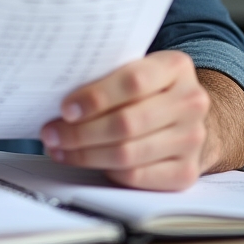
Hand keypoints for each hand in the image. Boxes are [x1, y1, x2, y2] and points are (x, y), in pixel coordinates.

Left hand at [40, 50, 212, 190]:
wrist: (186, 116)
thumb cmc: (149, 89)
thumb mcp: (137, 68)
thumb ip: (109, 74)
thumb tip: (59, 92)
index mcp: (176, 67)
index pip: (133, 82)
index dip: (95, 97)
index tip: (65, 108)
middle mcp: (191, 102)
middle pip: (127, 122)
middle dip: (80, 132)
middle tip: (51, 133)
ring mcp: (192, 139)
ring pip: (128, 153)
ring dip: (86, 154)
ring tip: (59, 149)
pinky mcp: (186, 171)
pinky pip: (137, 176)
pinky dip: (105, 171)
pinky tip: (85, 162)